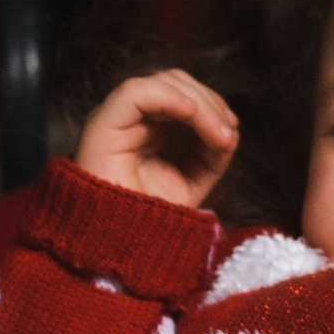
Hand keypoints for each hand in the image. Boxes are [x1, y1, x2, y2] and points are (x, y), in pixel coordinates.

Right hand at [74, 69, 240, 207]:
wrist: (120, 250)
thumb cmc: (148, 221)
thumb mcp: (191, 183)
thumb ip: (210, 155)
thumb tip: (229, 129)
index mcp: (146, 129)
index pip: (181, 96)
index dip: (211, 105)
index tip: (231, 131)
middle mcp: (129, 120)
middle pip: (175, 83)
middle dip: (209, 102)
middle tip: (228, 133)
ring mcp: (114, 120)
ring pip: (161, 82)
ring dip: (199, 103)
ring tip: (217, 134)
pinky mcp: (101, 125)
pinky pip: (135, 92)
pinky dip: (169, 97)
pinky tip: (191, 114)